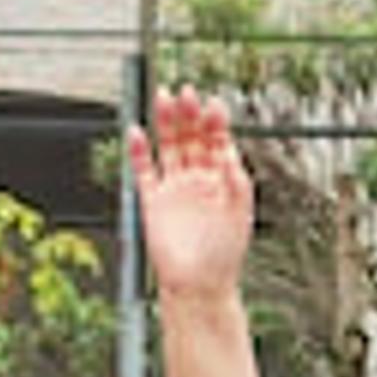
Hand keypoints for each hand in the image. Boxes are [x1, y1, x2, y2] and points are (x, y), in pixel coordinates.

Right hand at [129, 86, 259, 301]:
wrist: (199, 284)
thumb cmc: (224, 253)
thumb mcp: (240, 213)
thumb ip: (237, 182)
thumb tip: (232, 154)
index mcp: (222, 180)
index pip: (218, 142)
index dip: (216, 123)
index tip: (214, 105)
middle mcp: (198, 179)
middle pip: (192, 138)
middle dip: (189, 115)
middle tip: (186, 92)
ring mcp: (174, 188)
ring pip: (168, 147)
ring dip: (166, 123)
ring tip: (163, 97)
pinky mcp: (153, 201)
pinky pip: (143, 170)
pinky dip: (138, 152)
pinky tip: (136, 131)